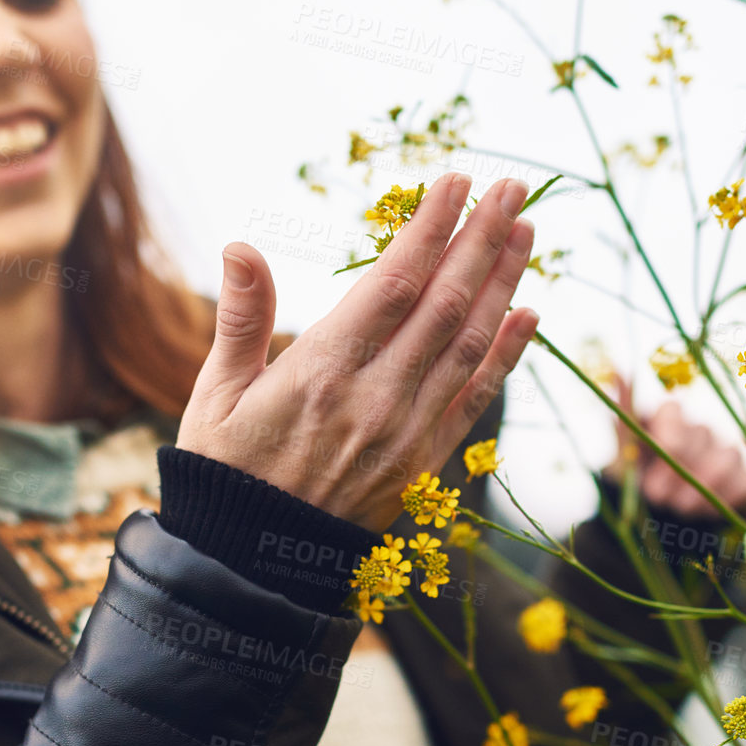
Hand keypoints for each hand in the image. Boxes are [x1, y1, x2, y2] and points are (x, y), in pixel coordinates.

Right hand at [177, 172, 539, 533]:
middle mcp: (376, 398)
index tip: (454, 182)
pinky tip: (529, 314)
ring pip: (468, 344)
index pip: (392, 283)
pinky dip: (507, 355)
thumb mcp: (216, 393)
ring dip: (503, 284)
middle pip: (445, 304)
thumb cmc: (227, 470)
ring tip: (527, 231)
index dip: (429, 229)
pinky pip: (475, 399)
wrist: (254, 563)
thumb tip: (240, 247)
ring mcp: (408, 431)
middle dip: (482, 239)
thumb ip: (240, 318)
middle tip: (512, 188)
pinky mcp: (425, 461)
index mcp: (322, 371)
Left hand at [603, 377, 745, 520]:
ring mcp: (726, 451)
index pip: (674, 409)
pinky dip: (725, 498)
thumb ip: (623, 414)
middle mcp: (701, 429)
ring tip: (677, 507)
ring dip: (699, 488)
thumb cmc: (640, 474)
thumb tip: (616, 370)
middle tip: (656, 494)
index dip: (669, 433)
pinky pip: (745, 481)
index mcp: (669, 416)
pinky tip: (704, 510)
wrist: (660, 514)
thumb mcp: (626, 448)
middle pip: (699, 436)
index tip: (660, 453)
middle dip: (676, 469)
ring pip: (725, 458)